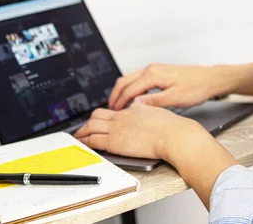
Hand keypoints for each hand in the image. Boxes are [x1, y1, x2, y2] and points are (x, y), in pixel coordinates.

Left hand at [74, 103, 210, 160]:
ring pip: (91, 126)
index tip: (103, 121)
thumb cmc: (173, 128)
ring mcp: (117, 128)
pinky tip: (83, 144)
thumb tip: (142, 107)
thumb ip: (148, 110)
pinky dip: (85, 141)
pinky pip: (93, 140)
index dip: (106, 116)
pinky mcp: (114, 141)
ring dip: (83, 131)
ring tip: (78, 136)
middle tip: (84, 128)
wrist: (174, 135)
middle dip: (89, 121)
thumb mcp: (159, 112)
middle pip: (98, 114)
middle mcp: (123, 116)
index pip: (114, 110)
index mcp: (134, 109)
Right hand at [108, 64, 226, 110]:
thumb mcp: (175, 98)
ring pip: (130, 79)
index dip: (119, 102)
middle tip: (110, 110)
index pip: (128, 89)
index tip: (113, 113)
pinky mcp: (159, 71)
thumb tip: (135, 104)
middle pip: (125, 81)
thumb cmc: (196, 88)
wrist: (210, 79)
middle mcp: (151, 68)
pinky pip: (138, 79)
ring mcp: (154, 68)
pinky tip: (132, 99)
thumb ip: (153, 101)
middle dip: (115, 95)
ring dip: (122, 91)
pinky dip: (131, 88)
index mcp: (153, 74)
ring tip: (118, 106)